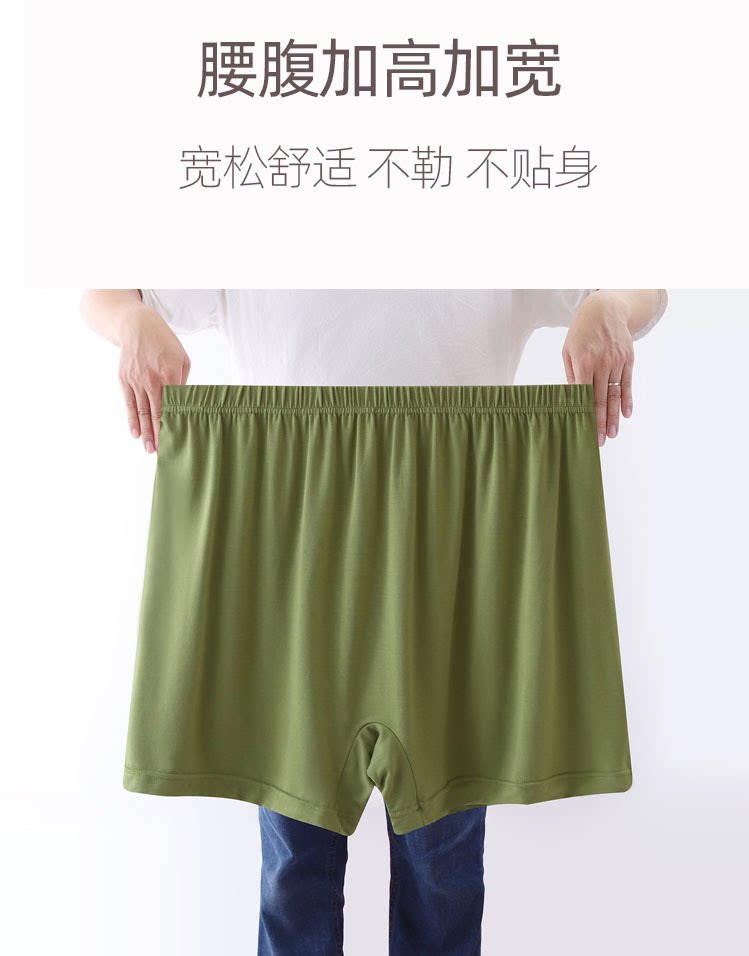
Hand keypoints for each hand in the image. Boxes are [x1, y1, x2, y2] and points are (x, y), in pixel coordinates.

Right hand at [118, 306, 190, 452]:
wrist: (137, 326)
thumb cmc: (165, 343)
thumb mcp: (182, 359)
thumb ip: (183, 382)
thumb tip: (184, 404)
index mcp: (169, 374)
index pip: (173, 405)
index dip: (174, 423)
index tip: (178, 439)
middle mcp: (151, 379)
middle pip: (155, 412)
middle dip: (158, 434)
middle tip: (161, 452)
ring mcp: (135, 380)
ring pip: (141, 411)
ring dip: (145, 432)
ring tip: (149, 449)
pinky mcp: (124, 379)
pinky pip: (128, 403)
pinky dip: (131, 420)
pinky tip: (135, 433)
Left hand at [562, 291, 634, 445]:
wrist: (605, 309)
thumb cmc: (581, 332)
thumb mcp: (568, 350)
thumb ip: (571, 374)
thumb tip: (572, 398)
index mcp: (583, 361)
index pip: (584, 394)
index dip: (585, 414)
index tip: (585, 430)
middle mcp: (602, 363)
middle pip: (601, 398)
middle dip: (600, 422)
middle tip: (600, 441)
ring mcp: (617, 361)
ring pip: (615, 394)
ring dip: (614, 416)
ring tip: (613, 433)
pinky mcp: (628, 359)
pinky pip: (627, 383)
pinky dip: (627, 400)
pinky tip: (626, 414)